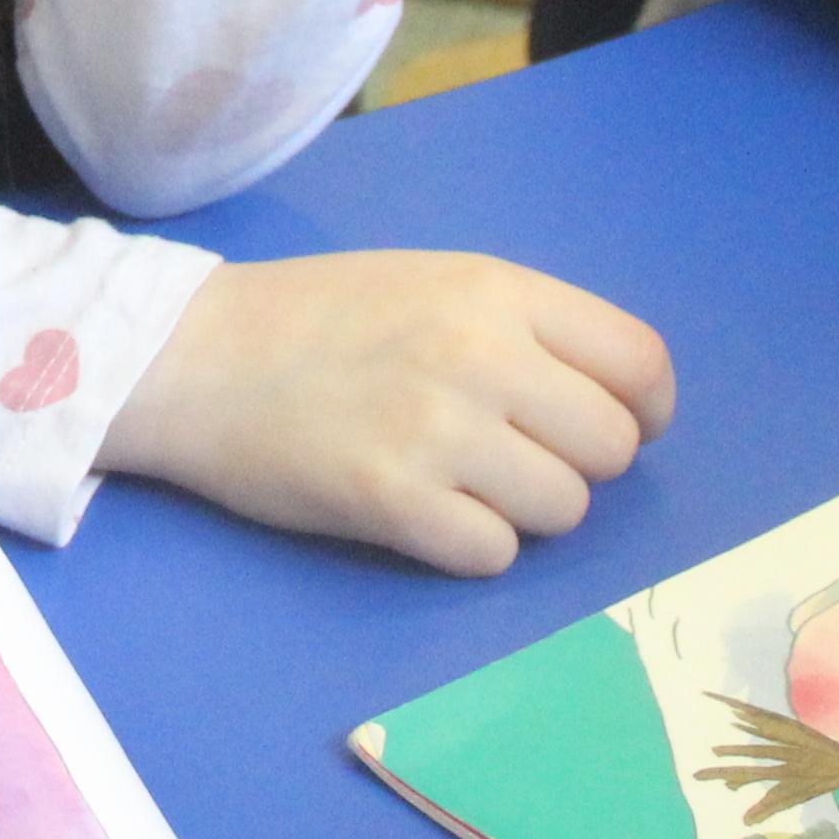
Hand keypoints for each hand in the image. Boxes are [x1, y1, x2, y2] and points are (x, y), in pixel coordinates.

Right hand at [96, 249, 674, 572]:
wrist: (193, 355)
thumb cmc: (317, 317)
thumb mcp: (433, 283)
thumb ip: (524, 328)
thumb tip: (615, 403)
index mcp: (497, 290)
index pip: (641, 364)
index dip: (645, 411)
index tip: (616, 428)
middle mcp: (482, 355)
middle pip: (611, 448)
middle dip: (577, 466)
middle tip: (514, 459)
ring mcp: (439, 430)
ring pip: (562, 510)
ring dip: (523, 512)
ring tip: (460, 484)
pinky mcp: (393, 501)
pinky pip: (492, 555)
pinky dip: (468, 547)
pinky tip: (422, 513)